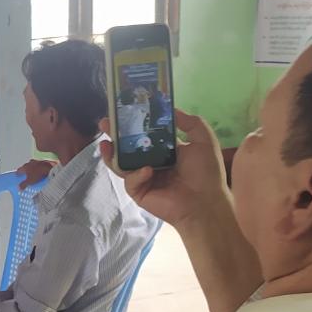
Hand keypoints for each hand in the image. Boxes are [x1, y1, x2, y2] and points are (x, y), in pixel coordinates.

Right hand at [12, 158, 53, 189]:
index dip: (18, 173)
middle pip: (25, 166)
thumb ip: (23, 184)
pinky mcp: (42, 161)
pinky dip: (37, 167)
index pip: (18, 170)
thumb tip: (19, 188)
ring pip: (32, 165)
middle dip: (25, 170)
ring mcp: (36, 161)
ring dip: (31, 168)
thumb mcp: (30, 181)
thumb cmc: (38, 174)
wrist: (49, 168)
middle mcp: (29, 163)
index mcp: (25, 167)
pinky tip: (39, 171)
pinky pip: (38, 165)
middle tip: (25, 174)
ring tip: (33, 172)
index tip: (17, 175)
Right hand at [99, 109, 230, 230]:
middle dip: (115, 135)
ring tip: (106, 143)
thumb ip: (190, 122)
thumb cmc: (206, 173)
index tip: (124, 111)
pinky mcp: (139, 192)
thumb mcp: (203, 140)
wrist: (205, 203)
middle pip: (128, 147)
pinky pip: (130, 180)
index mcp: (165, 150)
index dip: (134, 123)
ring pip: (122, 164)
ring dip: (112, 153)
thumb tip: (172, 109)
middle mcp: (152, 162)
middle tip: (105, 123)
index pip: (145, 134)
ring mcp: (143, 178)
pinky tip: (147, 170)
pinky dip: (136, 174)